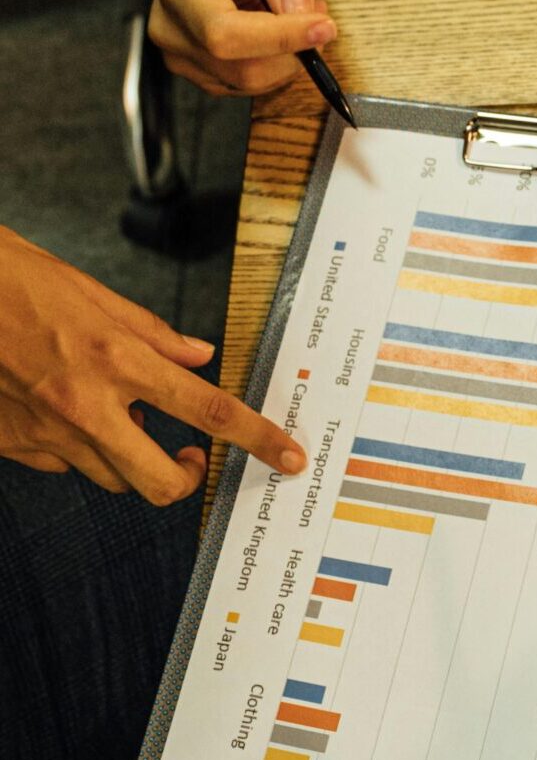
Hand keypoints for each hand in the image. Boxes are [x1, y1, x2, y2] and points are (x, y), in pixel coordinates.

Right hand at [0, 227, 306, 501]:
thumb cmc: (11, 280)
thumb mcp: (93, 293)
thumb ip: (152, 334)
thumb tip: (198, 357)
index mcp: (116, 358)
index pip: (209, 410)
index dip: (257, 439)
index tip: (286, 457)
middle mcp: (85, 403)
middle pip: (161, 480)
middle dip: (185, 478)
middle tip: (191, 460)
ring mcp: (47, 432)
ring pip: (112, 479)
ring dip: (127, 459)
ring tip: (114, 418)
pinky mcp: (13, 445)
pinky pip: (63, 465)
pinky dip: (75, 449)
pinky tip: (63, 415)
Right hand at [148, 0, 338, 98]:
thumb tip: (300, 9)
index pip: (224, 32)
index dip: (279, 37)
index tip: (325, 26)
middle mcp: (172, 30)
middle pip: (243, 68)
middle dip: (294, 49)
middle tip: (319, 14)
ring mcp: (182, 59)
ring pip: (253, 82)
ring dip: (291, 57)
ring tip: (299, 15)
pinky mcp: (203, 76)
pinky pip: (252, 85)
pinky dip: (279, 65)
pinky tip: (281, 33)